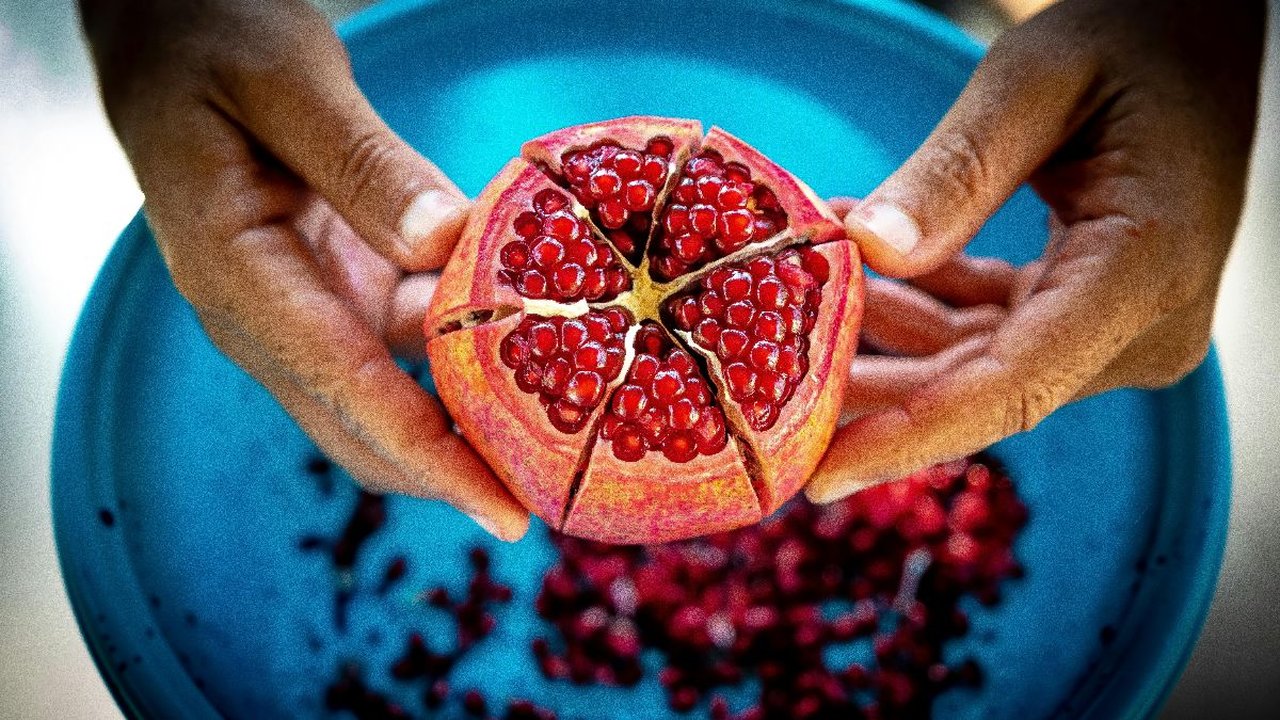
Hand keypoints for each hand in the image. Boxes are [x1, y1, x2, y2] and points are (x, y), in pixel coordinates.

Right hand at [80, 0, 529, 539]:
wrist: (169, 38)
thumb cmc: (211, 45)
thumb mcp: (286, 82)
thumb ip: (362, 165)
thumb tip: (447, 242)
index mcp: (236, 275)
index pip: (343, 388)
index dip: (429, 458)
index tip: (504, 512)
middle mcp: (266, 314)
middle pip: (365, 424)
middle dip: (455, 472)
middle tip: (555, 494)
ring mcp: (304, 307)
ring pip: (395, 393)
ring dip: (470, 418)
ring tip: (565, 435)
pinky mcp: (339, 287)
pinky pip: (410, 339)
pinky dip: (470, 347)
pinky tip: (539, 341)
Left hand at [808, 0, 1263, 501]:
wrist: (1202, 44)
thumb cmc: (1136, 43)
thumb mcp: (1037, 82)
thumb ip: (957, 171)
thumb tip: (870, 253)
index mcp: (1144, 271)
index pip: (1015, 387)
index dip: (912, 436)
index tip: (822, 474)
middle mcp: (1140, 325)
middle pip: (981, 389)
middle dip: (870, 391)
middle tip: (763, 394)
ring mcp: (1117, 328)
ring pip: (972, 365)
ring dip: (881, 337)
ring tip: (791, 301)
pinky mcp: (1087, 314)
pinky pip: (986, 330)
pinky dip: (917, 303)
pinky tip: (851, 267)